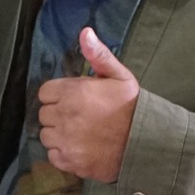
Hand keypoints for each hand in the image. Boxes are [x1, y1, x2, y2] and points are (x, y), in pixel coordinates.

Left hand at [35, 28, 141, 182]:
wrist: (150, 144)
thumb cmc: (133, 108)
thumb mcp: (120, 77)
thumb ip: (98, 55)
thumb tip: (85, 32)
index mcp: (73, 92)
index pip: (45, 93)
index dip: (58, 96)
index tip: (74, 101)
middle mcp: (64, 116)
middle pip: (44, 114)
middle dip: (58, 114)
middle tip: (80, 118)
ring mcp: (66, 140)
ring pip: (46, 135)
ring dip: (58, 134)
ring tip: (80, 134)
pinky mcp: (70, 161)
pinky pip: (53, 155)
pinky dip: (63, 153)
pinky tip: (80, 148)